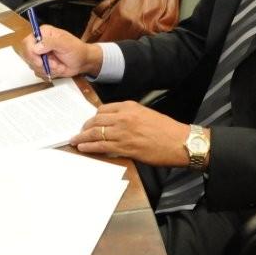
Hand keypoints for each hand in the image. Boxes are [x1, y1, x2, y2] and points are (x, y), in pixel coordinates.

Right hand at [20, 24, 102, 78]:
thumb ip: (50, 43)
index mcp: (43, 33)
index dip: (31, 53)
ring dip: (47, 69)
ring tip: (59, 65)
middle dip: (41, 64)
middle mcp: (39, 43)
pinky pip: (38, 72)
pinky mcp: (42, 65)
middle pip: (28, 56)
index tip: (40, 61)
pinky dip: (49, 73)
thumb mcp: (65, 43)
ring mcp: (40, 55)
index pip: (27, 42)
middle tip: (54, 64)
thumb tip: (36, 47)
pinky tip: (57, 69)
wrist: (82, 62)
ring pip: (33, 66)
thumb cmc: (76, 50)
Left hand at [71, 101, 189, 166]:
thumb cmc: (166, 129)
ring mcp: (123, 132)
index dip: (93, 117)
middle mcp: (123, 117)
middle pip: (96, 120)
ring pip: (96, 133)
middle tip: (79, 132)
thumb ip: (129, 116)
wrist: (179, 142)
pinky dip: (90, 147)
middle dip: (85, 127)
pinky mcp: (125, 147)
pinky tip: (83, 148)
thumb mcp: (146, 114)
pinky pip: (102, 146)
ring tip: (75, 141)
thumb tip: (115, 123)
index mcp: (129, 107)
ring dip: (83, 137)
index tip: (89, 122)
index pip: (103, 109)